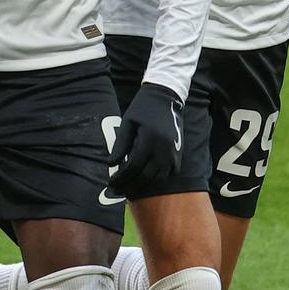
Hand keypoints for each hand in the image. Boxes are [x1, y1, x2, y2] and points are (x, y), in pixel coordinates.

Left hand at [108, 83, 183, 197]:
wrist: (166, 99)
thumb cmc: (143, 109)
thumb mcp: (128, 123)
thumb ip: (120, 144)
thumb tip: (110, 164)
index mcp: (149, 139)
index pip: (134, 166)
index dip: (121, 178)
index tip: (111, 182)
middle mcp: (164, 148)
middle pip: (146, 176)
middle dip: (130, 186)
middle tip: (117, 190)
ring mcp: (173, 153)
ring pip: (158, 179)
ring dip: (143, 187)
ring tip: (128, 189)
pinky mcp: (178, 155)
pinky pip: (168, 175)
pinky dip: (156, 181)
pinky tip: (144, 182)